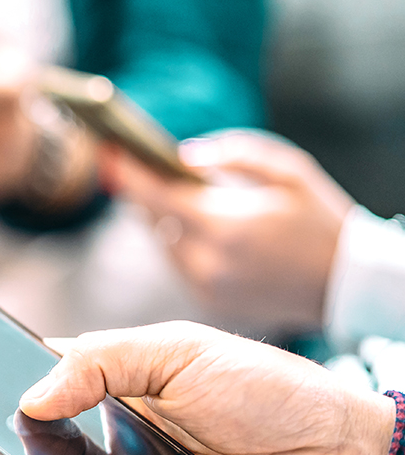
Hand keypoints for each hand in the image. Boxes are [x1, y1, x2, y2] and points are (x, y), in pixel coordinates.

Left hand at [105, 132, 354, 330]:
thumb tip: (183, 157)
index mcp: (225, 225)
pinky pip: (180, 264)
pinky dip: (181, 242)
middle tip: (130, 164)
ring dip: (164, 217)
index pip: (156, 195)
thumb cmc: (322, 222)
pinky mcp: (209, 301)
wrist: (348, 286)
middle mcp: (207, 261)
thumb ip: (234, 155)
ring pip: (164, 243)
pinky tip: (195, 226)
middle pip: (154, 219)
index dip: (127, 173)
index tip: (106, 152)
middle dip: (143, 191)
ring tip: (169, 192)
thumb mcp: (289, 172)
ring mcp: (205, 286)